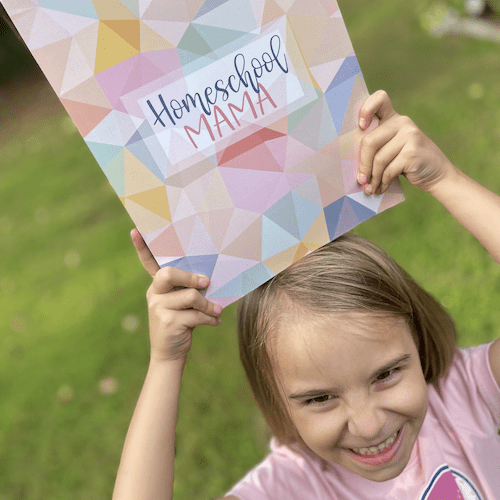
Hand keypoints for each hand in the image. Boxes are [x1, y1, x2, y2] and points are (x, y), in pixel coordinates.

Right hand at [130, 229, 221, 363]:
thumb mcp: (183, 304)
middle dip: (192, 278)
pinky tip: (215, 322)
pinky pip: (196, 315)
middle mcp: (154, 294)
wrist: (170, 354)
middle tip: (206, 283)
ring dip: (208, 305)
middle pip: (170, 273)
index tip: (135, 230)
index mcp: (158, 286)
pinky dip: (210, 319)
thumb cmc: (181, 323)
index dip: (142, 247)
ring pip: (190, 296)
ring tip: (217, 310)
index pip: (148, 263)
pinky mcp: (168, 322)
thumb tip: (209, 278)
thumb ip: (189, 289)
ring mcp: (158, 308)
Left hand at [357, 90, 454, 194]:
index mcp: (393, 118)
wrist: (438, 174)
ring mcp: (410, 135)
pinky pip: (389, 170)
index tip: (361, 126)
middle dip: (363, 164)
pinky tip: (381, 188)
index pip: (380, 99)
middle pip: (370, 141)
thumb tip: (349, 161)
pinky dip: (382, 182)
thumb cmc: (407, 163)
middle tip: (360, 180)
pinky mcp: (413, 152)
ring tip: (370, 188)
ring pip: (378, 159)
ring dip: (372, 178)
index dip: (366, 109)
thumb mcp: (392, 149)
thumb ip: (377, 146)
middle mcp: (402, 122)